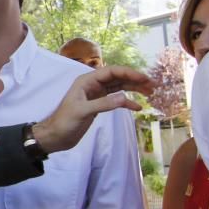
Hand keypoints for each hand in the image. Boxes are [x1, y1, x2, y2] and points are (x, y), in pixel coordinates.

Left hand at [33, 66, 151, 153]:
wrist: (56, 137)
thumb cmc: (64, 122)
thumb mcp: (82, 112)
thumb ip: (103, 104)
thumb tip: (124, 98)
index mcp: (86, 81)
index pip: (111, 72)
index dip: (128, 73)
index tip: (144, 78)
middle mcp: (92, 85)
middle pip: (117, 77)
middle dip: (134, 80)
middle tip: (152, 84)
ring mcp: (96, 95)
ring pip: (119, 87)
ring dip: (134, 89)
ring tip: (150, 92)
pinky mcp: (99, 105)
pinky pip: (116, 100)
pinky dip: (127, 102)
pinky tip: (138, 108)